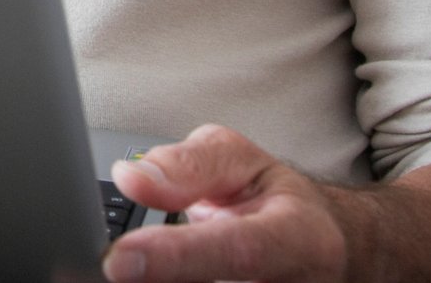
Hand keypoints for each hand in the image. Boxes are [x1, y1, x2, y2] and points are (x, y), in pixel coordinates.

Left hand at [103, 125, 344, 282]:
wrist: (318, 245)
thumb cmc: (273, 200)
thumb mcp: (239, 159)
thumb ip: (188, 165)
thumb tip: (132, 178)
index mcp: (299, 237)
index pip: (238, 250)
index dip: (176, 258)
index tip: (119, 261)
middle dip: (159, 277)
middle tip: (112, 266)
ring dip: (159, 280)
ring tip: (134, 265)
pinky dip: (168, 281)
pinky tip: (149, 275)